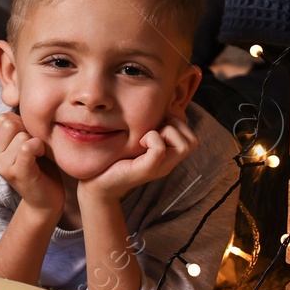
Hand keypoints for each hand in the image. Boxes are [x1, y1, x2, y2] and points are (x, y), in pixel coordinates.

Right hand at [0, 111, 63, 218]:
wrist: (46, 201)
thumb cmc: (41, 168)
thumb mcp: (25, 143)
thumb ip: (19, 127)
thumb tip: (20, 100)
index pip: (2, 118)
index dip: (21, 123)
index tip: (29, 138)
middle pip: (8, 122)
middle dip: (27, 130)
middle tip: (35, 147)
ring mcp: (3, 166)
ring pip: (20, 134)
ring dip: (36, 141)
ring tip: (38, 155)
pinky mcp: (18, 173)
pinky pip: (26, 147)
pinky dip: (38, 147)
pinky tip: (41, 157)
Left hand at [80, 114, 198, 203]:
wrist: (97, 184)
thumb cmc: (113, 158)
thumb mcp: (133, 139)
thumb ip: (147, 127)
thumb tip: (155, 106)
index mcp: (167, 154)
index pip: (191, 136)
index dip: (176, 121)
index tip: (154, 123)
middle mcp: (168, 162)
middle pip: (192, 140)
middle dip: (174, 125)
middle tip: (151, 129)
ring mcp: (160, 167)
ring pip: (185, 144)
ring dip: (166, 132)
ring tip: (145, 137)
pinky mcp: (146, 170)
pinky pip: (160, 149)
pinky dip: (152, 139)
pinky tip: (138, 142)